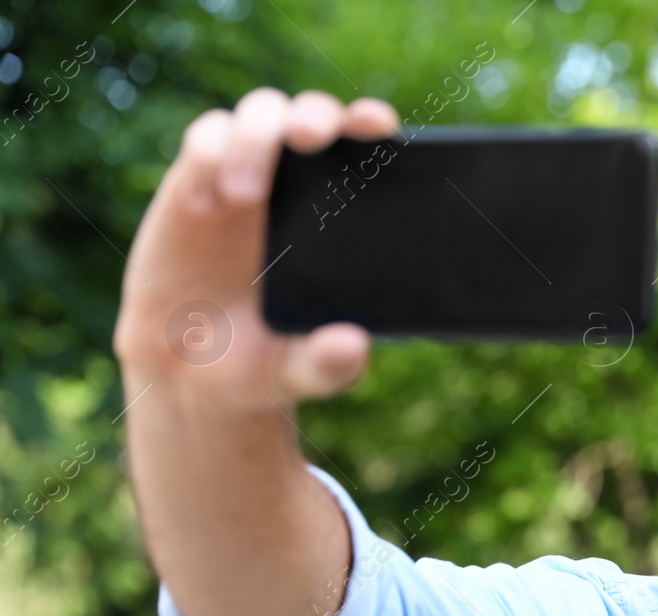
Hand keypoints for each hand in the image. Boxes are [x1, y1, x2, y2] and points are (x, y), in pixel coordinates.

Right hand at [112, 88, 399, 412]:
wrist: (191, 373)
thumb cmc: (263, 361)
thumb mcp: (298, 371)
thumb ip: (329, 365)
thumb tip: (353, 346)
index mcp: (340, 220)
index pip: (365, 153)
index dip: (372, 126)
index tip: (381, 126)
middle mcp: (298, 187)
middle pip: (312, 116)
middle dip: (315, 114)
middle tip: (310, 139)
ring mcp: (246, 178)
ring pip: (258, 115)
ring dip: (255, 137)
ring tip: (242, 195)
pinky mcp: (193, 183)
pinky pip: (205, 140)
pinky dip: (206, 154)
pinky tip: (204, 202)